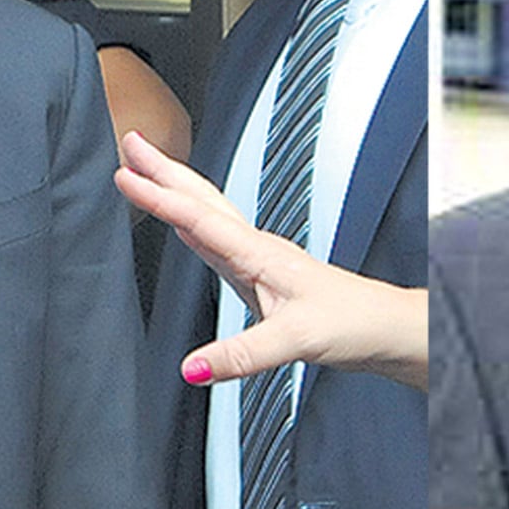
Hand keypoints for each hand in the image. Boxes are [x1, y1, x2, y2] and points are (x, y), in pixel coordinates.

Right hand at [115, 130, 426, 389]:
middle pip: (203, 199)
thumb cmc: (352, 324)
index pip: (199, 218)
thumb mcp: (295, 340)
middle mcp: (258, 249)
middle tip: (131, 141)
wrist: (385, 328)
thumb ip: (242, 354)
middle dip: (165, 170)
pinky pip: (218, 240)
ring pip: (210, 213)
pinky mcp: (264, 276)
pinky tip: (186, 228)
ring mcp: (260, 259)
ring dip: (177, 190)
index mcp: (260, 254)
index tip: (123, 175)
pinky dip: (194, 223)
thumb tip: (192, 367)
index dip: (159, 197)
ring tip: (148, 171)